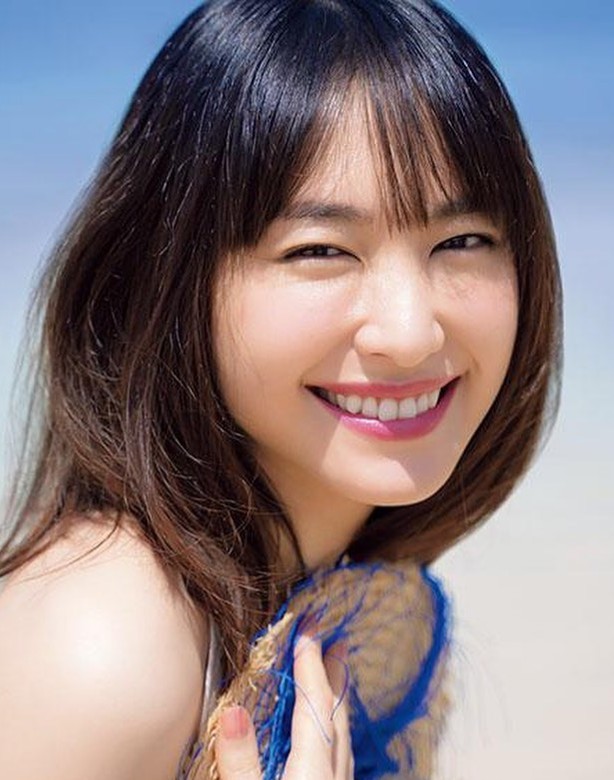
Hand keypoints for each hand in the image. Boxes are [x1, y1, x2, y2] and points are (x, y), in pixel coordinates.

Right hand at [215, 635, 352, 778]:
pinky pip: (341, 753)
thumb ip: (239, 760)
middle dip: (333, 674)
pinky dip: (335, 728)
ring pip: (343, 733)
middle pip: (336, 713)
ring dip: (336, 700)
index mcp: (313, 769)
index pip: (315, 702)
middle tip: (335, 642)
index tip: (309, 626)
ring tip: (333, 678)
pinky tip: (328, 733)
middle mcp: (335, 774)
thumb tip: (232, 712)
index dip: (311, 661)